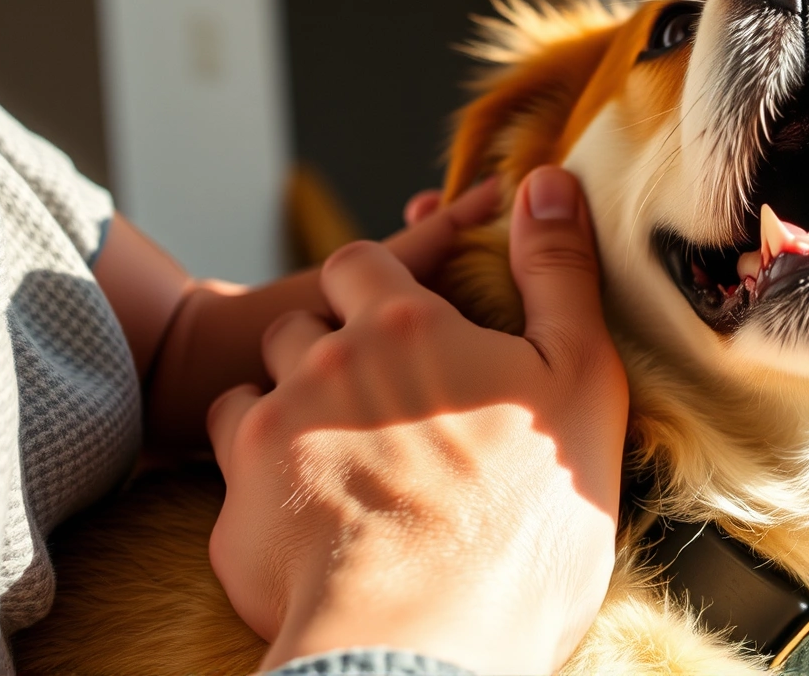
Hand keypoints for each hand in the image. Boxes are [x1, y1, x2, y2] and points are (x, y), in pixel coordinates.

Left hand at [205, 168, 625, 672]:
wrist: (429, 643)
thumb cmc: (522, 522)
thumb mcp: (579, 380)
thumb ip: (558, 273)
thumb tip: (547, 179)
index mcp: (407, 322)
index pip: (357, 261)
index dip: (374, 285)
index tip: (403, 323)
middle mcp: (325, 360)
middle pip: (301, 323)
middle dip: (328, 345)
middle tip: (381, 402)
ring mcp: (271, 431)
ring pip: (257, 387)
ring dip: (288, 406)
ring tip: (343, 456)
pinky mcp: (234, 504)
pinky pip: (229, 465)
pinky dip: (259, 475)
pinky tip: (308, 509)